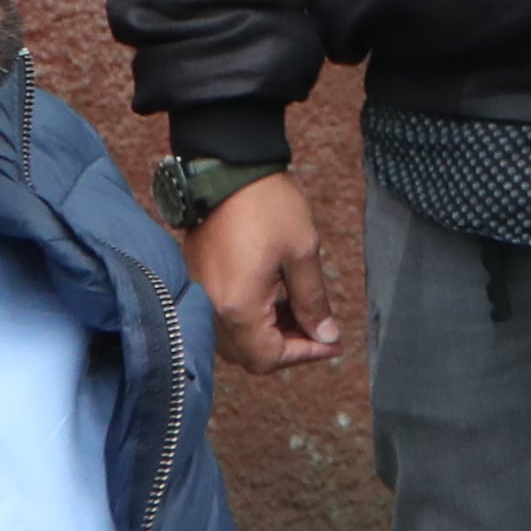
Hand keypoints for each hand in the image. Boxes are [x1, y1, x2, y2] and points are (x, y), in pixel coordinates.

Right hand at [186, 174, 342, 370]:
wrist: (227, 172)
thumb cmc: (268, 207)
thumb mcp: (303, 253)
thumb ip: (313, 301)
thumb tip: (325, 335)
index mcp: (238, 308)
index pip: (269, 357)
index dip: (304, 354)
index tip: (332, 343)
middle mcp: (212, 310)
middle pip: (249, 356)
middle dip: (287, 347)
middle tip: (319, 328)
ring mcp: (201, 297)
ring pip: (234, 341)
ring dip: (268, 335)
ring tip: (300, 311)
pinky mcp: (198, 282)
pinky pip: (222, 319)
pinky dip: (250, 320)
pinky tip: (274, 299)